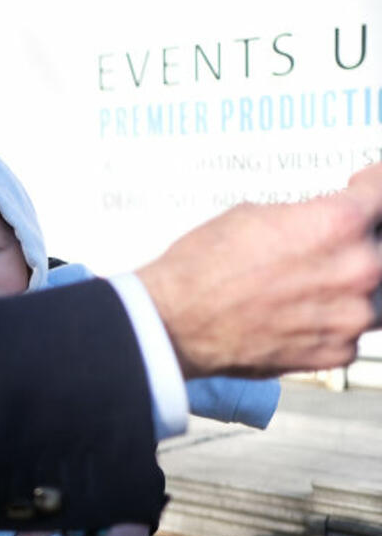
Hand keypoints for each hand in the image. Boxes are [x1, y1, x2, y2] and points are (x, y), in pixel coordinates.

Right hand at [137, 165, 381, 376]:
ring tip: (314, 281)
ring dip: (353, 284)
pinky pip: (352, 330)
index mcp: (338, 224)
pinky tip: (300, 312)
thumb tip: (324, 222)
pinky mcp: (336, 351)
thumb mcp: (255, 216)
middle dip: (361, 240)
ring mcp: (351, 316)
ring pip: (376, 293)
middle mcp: (357, 270)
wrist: (174, 323)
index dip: (374, 184)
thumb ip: (307, 218)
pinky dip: (333, 320)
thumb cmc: (201, 268)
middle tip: (331, 243)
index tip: (369, 186)